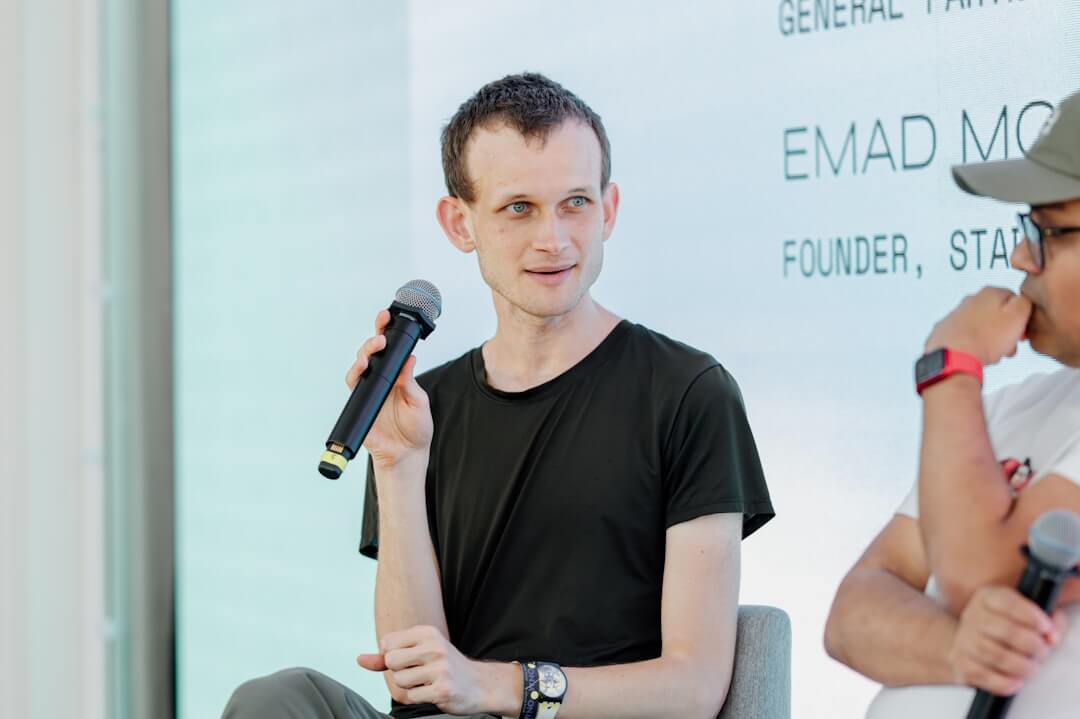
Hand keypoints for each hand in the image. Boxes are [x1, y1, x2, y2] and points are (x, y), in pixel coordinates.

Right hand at [345, 310, 432, 471]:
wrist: (406, 454)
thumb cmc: (415, 428)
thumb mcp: (419, 402)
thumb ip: (411, 382)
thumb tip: (409, 358)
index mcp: (396, 375)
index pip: (390, 349)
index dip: (386, 331)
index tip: (388, 316)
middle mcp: (380, 380)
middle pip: (371, 353)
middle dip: (374, 338)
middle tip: (382, 332)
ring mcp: (368, 390)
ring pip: (360, 365)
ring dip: (365, 353)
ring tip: (375, 346)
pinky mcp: (359, 403)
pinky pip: (354, 385)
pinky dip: (356, 374)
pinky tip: (363, 367)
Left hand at [356, 625, 517, 714]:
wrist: (479, 684)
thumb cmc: (445, 666)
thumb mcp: (419, 652)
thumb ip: (387, 656)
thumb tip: (360, 659)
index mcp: (427, 632)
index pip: (388, 643)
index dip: (392, 655)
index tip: (411, 658)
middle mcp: (434, 647)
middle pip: (391, 661)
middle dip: (399, 672)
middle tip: (418, 672)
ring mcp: (440, 668)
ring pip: (400, 681)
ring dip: (409, 686)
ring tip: (427, 681)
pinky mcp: (442, 689)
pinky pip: (412, 696)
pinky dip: (418, 697)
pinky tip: (433, 691)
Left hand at [925, 287, 1031, 365]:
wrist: (953, 356)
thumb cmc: (987, 338)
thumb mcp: (1018, 315)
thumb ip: (1024, 302)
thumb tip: (1022, 300)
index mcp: (989, 292)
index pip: (1014, 301)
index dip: (1022, 319)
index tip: (1022, 333)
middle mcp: (970, 299)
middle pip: (997, 314)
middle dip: (1006, 331)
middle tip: (1009, 347)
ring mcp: (955, 315)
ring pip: (982, 326)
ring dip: (991, 340)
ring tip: (994, 353)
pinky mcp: (945, 330)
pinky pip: (966, 337)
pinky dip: (973, 344)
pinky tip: (977, 354)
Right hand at [948, 585, 1067, 694]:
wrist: (972, 643)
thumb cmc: (1006, 628)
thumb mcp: (1026, 615)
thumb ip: (1047, 621)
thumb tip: (1052, 636)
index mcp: (988, 597)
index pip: (1008, 602)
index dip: (1031, 616)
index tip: (1046, 628)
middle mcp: (972, 615)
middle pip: (1005, 631)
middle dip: (1032, 645)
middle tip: (1042, 652)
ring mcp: (963, 639)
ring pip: (995, 655)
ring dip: (1021, 666)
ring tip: (1032, 668)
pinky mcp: (961, 662)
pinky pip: (983, 675)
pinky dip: (1004, 682)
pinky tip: (1016, 681)